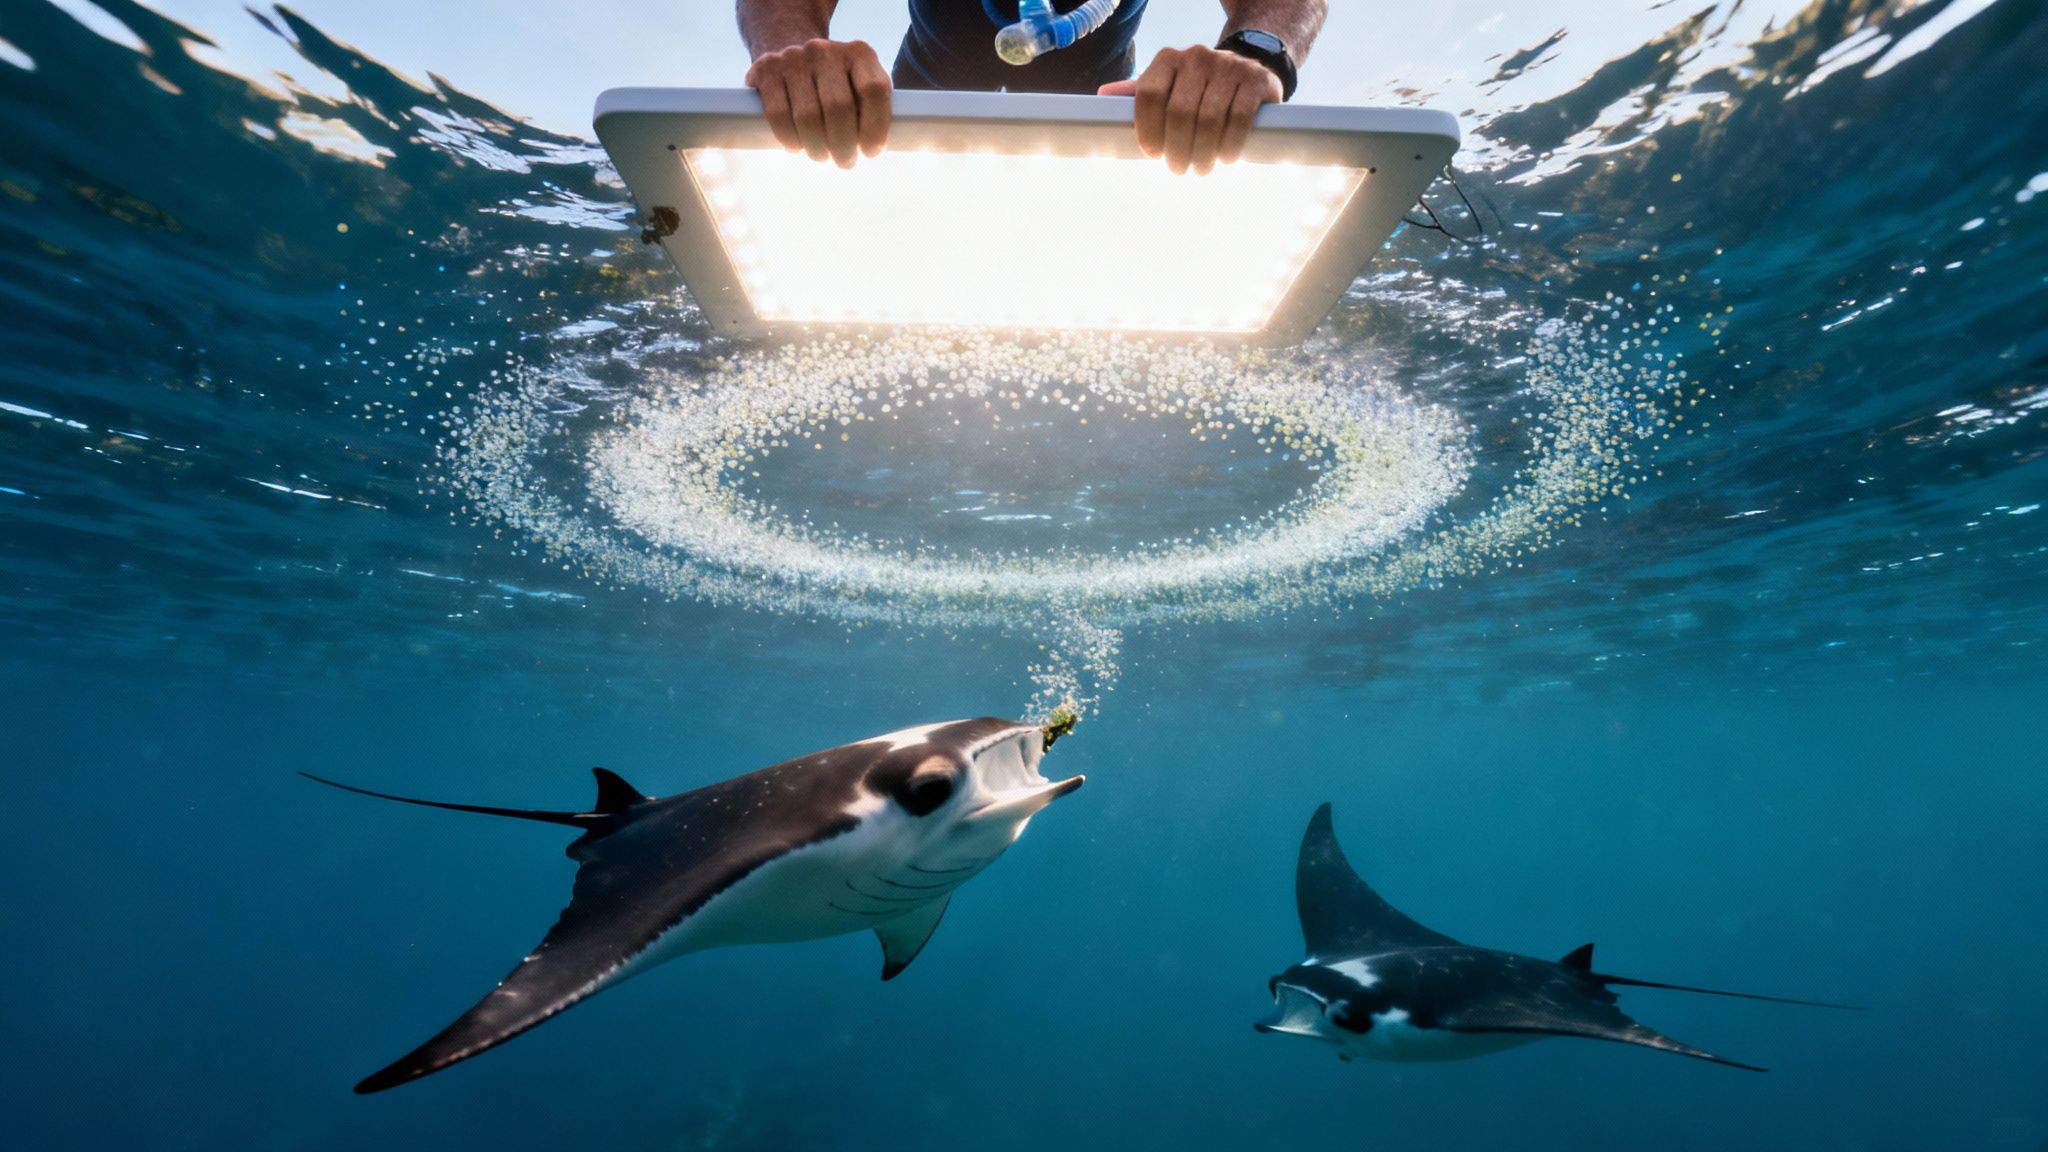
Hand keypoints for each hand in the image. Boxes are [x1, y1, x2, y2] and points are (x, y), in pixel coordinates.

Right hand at [744, 39, 891, 167]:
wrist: (792, 57)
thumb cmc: (835, 84)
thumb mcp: (859, 85)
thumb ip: (872, 109)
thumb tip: (874, 148)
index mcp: (859, 53)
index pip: (873, 89)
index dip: (875, 126)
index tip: (871, 151)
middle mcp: (826, 51)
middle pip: (839, 107)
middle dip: (843, 144)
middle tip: (845, 161)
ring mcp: (794, 58)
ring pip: (808, 116)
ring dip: (816, 147)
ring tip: (821, 155)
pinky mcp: (767, 70)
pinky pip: (778, 114)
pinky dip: (788, 138)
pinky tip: (796, 147)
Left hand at [1099, 45, 1282, 174]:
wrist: (1249, 70)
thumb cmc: (1198, 89)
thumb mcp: (1169, 86)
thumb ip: (1138, 93)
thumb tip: (1102, 98)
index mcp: (1168, 59)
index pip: (1148, 94)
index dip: (1147, 129)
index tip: (1152, 154)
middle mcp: (1197, 57)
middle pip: (1179, 111)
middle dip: (1177, 147)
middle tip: (1178, 169)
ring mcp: (1229, 66)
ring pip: (1209, 117)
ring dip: (1203, 151)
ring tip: (1201, 168)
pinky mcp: (1256, 80)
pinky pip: (1239, 117)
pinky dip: (1230, 143)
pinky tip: (1225, 158)